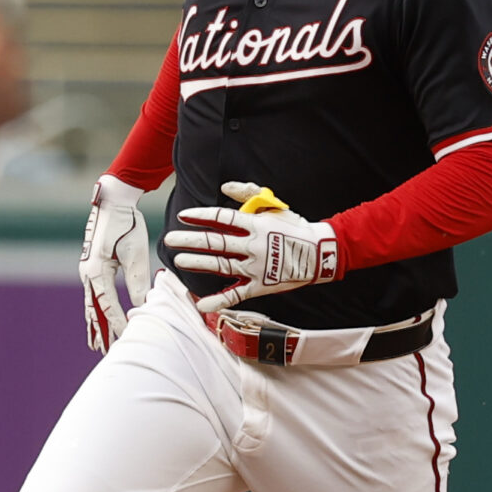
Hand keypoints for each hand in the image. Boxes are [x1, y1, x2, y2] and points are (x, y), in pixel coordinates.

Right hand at [79, 174, 153, 353]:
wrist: (113, 202)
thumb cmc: (126, 225)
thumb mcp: (136, 254)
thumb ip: (138, 281)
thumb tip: (143, 306)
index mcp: (96, 273)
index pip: (108, 307)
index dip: (117, 325)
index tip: (126, 340)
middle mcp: (87, 274)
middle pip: (94, 310)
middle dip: (101, 332)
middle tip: (105, 353)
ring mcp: (87, 271)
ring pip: (90, 305)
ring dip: (95, 324)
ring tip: (96, 344)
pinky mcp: (92, 267)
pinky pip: (93, 295)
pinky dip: (96, 310)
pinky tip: (98, 319)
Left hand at [163, 181, 340, 315]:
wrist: (320, 253)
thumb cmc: (295, 226)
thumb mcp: (273, 205)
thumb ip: (248, 193)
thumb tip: (224, 187)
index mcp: (255, 224)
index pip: (222, 218)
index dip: (201, 216)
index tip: (183, 216)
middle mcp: (253, 245)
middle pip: (216, 242)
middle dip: (190, 240)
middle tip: (170, 239)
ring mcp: (256, 267)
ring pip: (221, 265)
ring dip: (199, 263)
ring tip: (179, 260)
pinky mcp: (261, 285)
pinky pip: (236, 294)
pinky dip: (219, 300)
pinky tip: (201, 304)